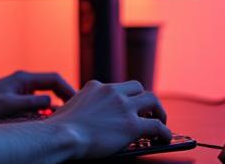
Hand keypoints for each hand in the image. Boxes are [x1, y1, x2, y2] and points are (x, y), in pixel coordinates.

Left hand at [0, 70, 76, 120]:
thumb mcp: (10, 106)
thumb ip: (32, 103)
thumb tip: (52, 102)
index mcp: (23, 78)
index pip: (55, 79)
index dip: (69, 90)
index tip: (79, 104)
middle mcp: (22, 82)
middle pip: (52, 86)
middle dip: (65, 98)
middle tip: (77, 112)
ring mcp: (18, 91)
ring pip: (44, 97)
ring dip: (55, 107)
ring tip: (65, 120)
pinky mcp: (14, 100)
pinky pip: (35, 104)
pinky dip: (44, 112)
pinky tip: (46, 124)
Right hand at [48, 80, 169, 159]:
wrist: (61, 136)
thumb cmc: (58, 129)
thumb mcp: (68, 108)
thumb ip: (79, 107)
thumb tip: (78, 119)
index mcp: (95, 87)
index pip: (116, 88)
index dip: (123, 98)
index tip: (125, 106)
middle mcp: (112, 92)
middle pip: (138, 88)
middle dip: (144, 99)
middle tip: (147, 111)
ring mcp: (123, 107)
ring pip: (152, 100)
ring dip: (159, 110)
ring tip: (161, 121)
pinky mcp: (132, 125)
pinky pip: (157, 125)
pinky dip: (165, 132)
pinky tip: (165, 138)